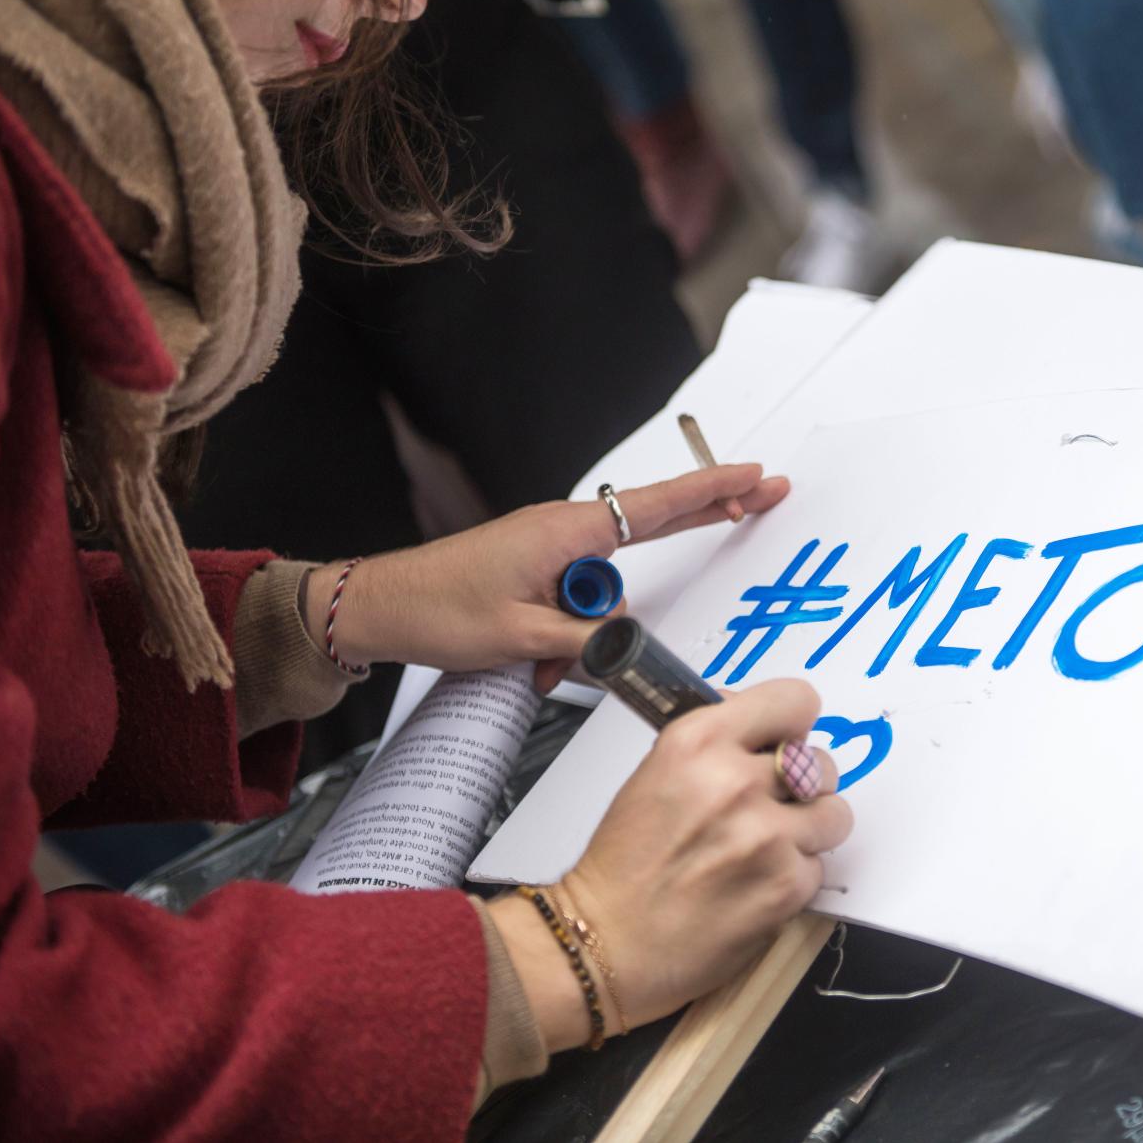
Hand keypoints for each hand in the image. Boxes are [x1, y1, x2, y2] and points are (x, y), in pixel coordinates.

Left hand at [311, 464, 787, 691]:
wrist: (379, 607)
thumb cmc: (438, 610)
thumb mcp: (523, 636)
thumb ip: (588, 637)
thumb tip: (626, 641)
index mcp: (568, 531)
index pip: (660, 505)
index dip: (715, 491)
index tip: (756, 477)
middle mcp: (564, 529)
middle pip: (652, 525)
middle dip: (705, 516)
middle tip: (763, 497)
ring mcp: (551, 547)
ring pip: (604, 588)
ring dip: (587, 632)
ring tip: (541, 665)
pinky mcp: (537, 567)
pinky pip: (576, 597)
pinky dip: (566, 632)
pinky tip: (537, 661)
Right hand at [488, 680, 852, 1048]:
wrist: (604, 944)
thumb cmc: (625, 863)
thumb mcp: (658, 772)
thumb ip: (717, 742)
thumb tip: (763, 723)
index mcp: (698, 741)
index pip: (794, 701)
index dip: (792, 726)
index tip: (783, 743)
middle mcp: (736, 781)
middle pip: (821, 761)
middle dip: (802, 786)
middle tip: (769, 809)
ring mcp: (767, 835)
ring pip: (833, 814)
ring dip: (807, 833)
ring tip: (764, 851)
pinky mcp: (787, 886)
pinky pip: (819, 867)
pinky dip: (794, 878)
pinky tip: (754, 888)